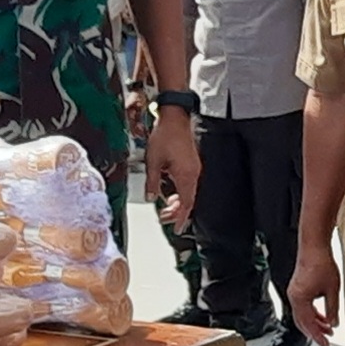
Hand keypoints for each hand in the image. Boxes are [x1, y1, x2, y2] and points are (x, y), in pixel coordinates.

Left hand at [144, 108, 200, 228]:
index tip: (176, 228)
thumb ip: (152, 182)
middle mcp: (193, 173)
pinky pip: (187, 183)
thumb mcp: (153, 161)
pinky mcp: (191, 162)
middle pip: (188, 200)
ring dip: (178, 201)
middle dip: (177, 211)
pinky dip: (180, 191)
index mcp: (186, 175)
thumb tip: (151, 198)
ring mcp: (194, 168)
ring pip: (188, 192)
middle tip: (164, 217)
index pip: (186, 203)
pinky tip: (170, 191)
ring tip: (165, 206)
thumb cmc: (165, 135)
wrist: (175, 117)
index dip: (181, 218)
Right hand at [289, 240, 341, 345]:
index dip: (317, 336)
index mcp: (300, 299)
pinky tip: (322, 316)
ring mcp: (294, 292)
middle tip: (324, 341)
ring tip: (327, 329)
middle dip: (314, 332)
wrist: (314, 247)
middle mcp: (294, 297)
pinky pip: (303, 307)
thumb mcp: (332, 290)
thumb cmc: (321, 263)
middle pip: (302, 322)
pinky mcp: (297, 288)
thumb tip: (333, 323)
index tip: (324, 344)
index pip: (308, 324)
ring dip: (314, 323)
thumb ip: (332, 309)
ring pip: (302, 315)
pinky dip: (312, 314)